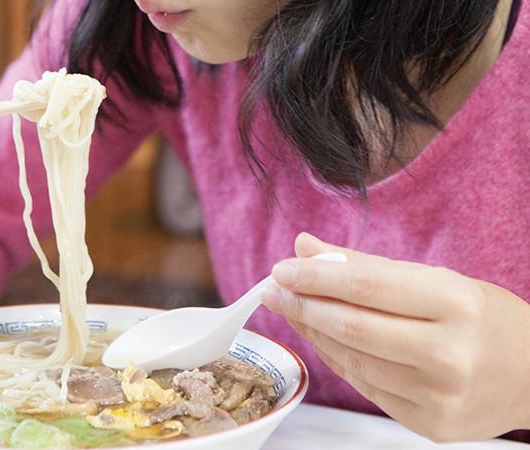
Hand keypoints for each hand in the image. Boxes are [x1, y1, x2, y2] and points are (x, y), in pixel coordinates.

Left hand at [262, 232, 529, 441]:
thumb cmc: (485, 320)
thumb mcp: (437, 280)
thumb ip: (366, 265)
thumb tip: (305, 247)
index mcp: (457, 303)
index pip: (366, 284)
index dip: (315, 276)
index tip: (282, 268)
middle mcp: (450, 352)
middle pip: (352, 326)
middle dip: (302, 305)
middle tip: (273, 289)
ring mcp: (439, 395)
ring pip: (352, 358)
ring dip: (313, 332)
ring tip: (292, 310)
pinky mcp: (429, 424)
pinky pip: (365, 385)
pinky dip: (337, 358)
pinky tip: (321, 338)